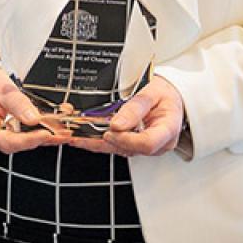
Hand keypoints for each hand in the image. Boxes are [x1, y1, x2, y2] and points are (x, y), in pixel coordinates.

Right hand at [0, 65, 68, 152]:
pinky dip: (38, 133)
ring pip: (22, 143)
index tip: (45, 133)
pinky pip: (23, 136)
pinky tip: (53, 130)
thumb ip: (18, 103)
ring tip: (62, 133)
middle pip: (15, 145)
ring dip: (43, 139)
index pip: (6, 141)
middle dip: (39, 140)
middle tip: (59, 134)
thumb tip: (34, 119)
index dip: (28, 140)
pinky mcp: (7, 132)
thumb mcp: (2, 88)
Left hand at [69, 75, 185, 157]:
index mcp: (168, 129)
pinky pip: (115, 146)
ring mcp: (145, 146)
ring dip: (94, 143)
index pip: (148, 143)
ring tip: (72, 136)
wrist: (170, 97)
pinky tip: (80, 138)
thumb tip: (117, 125)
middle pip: (129, 149)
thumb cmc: (164, 95)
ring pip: (118, 150)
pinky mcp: (134, 145)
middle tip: (78, 135)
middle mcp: (158, 143)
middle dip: (101, 143)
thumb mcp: (152, 92)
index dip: (126, 139)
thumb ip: (135, 108)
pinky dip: (97, 142)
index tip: (110, 130)